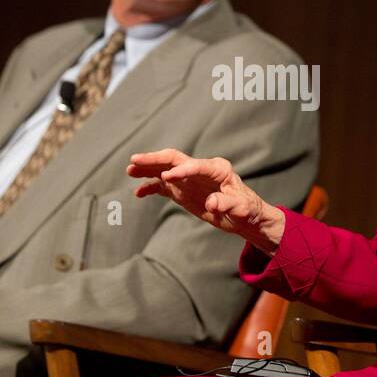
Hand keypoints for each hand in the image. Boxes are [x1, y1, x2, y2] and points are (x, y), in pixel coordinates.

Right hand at [127, 149, 285, 253]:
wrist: (246, 217)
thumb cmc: (247, 209)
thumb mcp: (241, 209)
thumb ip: (227, 204)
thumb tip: (211, 203)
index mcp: (217, 169)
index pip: (196, 165)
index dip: (181, 170)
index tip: (167, 177)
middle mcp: (200, 169)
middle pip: (174, 159)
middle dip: (154, 160)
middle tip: (135, 160)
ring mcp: (189, 179)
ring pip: (164, 169)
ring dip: (147, 169)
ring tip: (130, 170)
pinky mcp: (183, 190)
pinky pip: (163, 186)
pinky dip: (151, 187)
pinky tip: (138, 192)